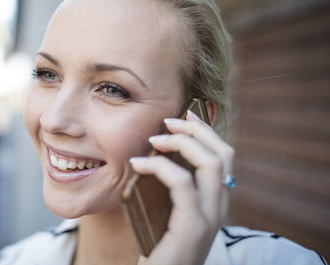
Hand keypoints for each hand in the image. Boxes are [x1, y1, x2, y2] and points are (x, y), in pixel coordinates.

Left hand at [131, 110, 234, 264]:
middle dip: (196, 129)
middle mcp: (218, 208)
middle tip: (168, 121)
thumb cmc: (155, 246)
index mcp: (214, 202)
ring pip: (212, 163)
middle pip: (223, 154)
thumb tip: (153, 151)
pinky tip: (138, 164)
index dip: (205, 131)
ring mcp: (209, 219)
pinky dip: (160, 167)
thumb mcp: (165, 209)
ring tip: (155, 138)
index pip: (223, 156)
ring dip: (182, 142)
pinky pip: (183, 184)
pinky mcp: (193, 228)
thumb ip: (168, 186)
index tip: (182, 115)